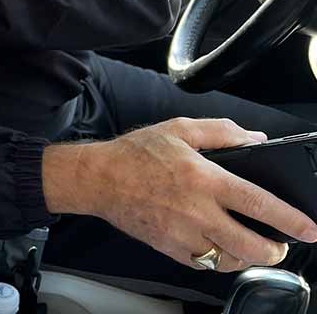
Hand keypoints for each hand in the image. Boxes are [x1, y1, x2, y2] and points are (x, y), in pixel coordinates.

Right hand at [46, 118, 316, 271]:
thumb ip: (221, 131)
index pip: (259, 204)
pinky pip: (205, 264)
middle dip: (275, 250)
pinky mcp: (169, 248)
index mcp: (204, 179)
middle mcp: (197, 211)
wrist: (98, 179)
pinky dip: (221, 261)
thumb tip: (256, 138)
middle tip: (281, 246)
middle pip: (250, 245)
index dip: (291, 220)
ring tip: (254, 249)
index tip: (310, 229)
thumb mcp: (179, 129)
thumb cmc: (135, 154)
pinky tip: (223, 250)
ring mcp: (182, 234)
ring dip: (249, 257)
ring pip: (230, 260)